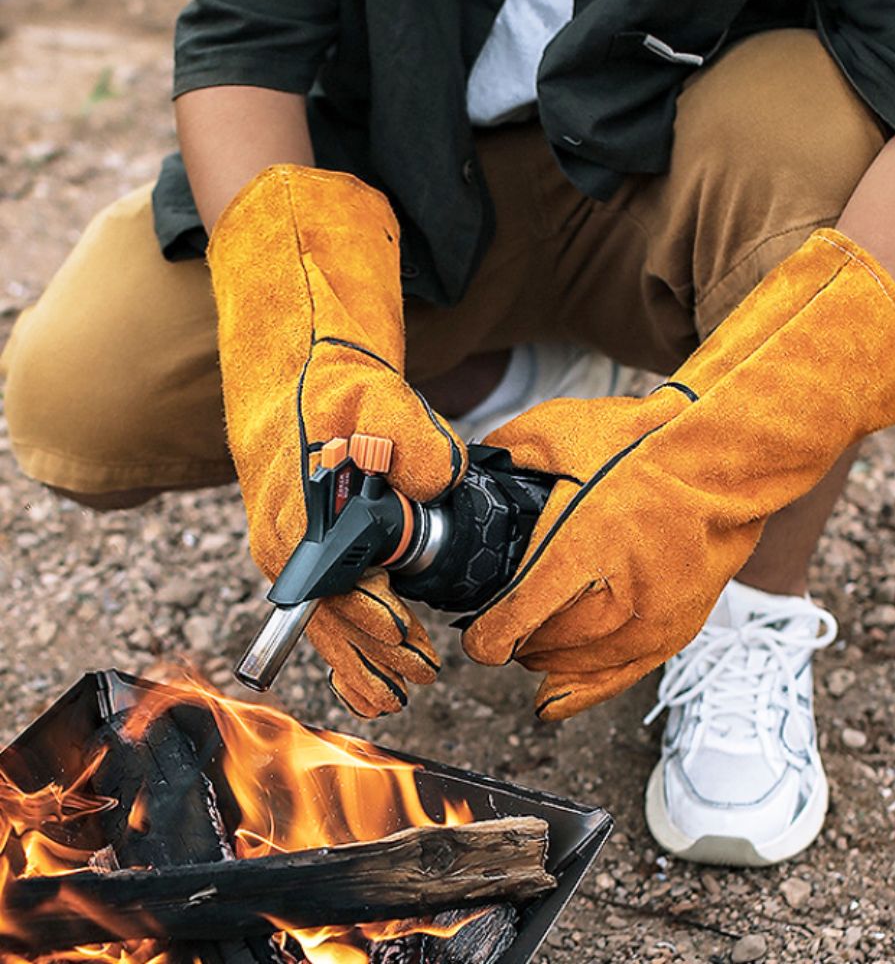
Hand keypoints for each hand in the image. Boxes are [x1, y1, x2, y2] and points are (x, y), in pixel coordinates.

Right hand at [210, 165, 466, 715]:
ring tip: (405, 691)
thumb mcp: (370, 393)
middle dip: (381, 653)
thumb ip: (405, 434)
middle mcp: (285, 544)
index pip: (340, 587)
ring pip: (328, 626)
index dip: (378, 621)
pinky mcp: (302, 553)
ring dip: (365, 663)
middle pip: (335, 620)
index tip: (413, 643)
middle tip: (426, 678)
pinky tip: (373, 679)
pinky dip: (348, 649)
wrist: (296, 380)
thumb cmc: (328, 388)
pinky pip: (323, 614)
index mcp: (298, 514)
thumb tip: (431, 479)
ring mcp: (290, 553)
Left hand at [461, 230, 894, 719]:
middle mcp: (614, 597)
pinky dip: (580, 691)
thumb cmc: (642, 441)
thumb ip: (507, 449)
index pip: (514, 620)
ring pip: (576, 665)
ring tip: (535, 638)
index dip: (485, 636)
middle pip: (543, 647)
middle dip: (515, 640)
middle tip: (505, 620)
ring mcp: (648, 621)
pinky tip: (552, 700)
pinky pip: (617, 680)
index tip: (476, 634)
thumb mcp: (561, 428)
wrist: (725, 462)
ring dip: (546, 656)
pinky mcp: (673, 632)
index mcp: (578, 549)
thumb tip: (472, 466)